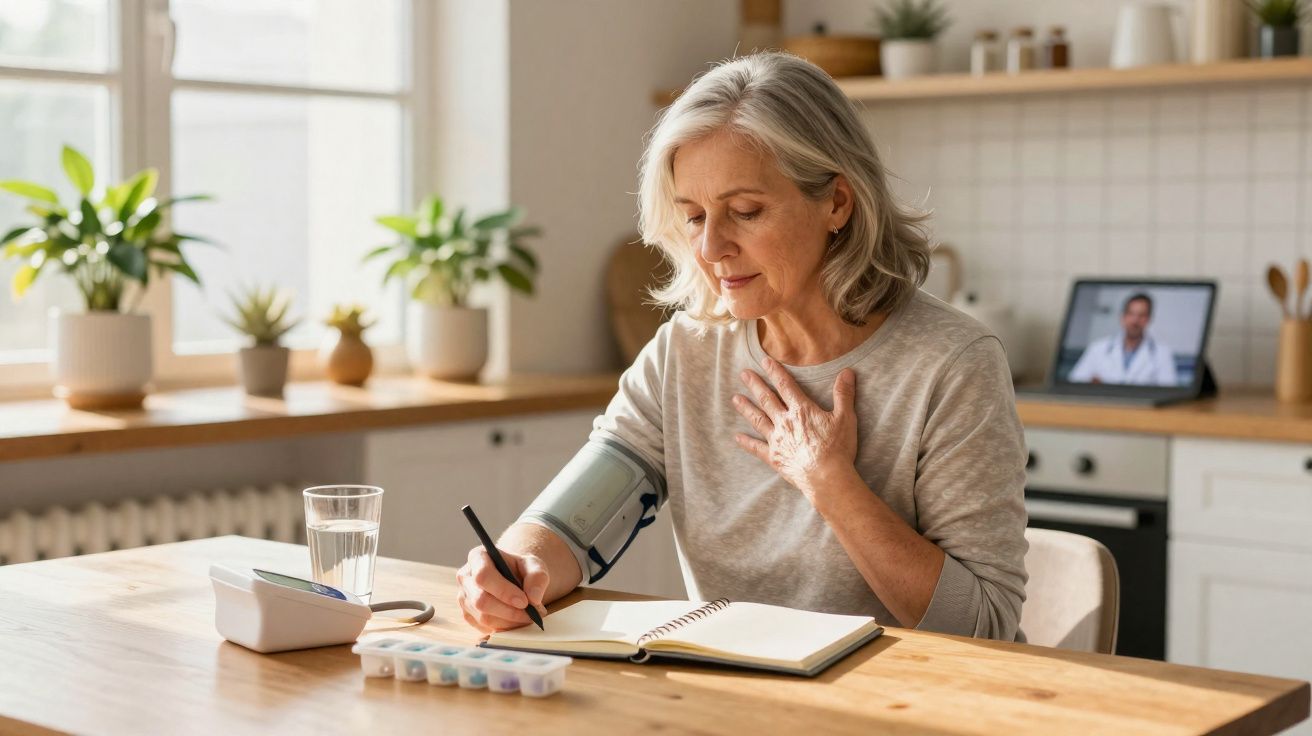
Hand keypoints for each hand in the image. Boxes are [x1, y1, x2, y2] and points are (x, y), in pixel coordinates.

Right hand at [455, 546, 548, 632]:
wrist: (513, 579)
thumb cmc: (520, 570)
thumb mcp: (533, 565)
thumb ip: (537, 577)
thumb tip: (533, 598)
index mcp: (478, 557)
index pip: (483, 575)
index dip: (503, 591)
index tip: (524, 601)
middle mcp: (466, 577)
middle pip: (481, 600)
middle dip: (509, 611)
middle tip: (531, 614)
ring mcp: (464, 597)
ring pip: (483, 617)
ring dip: (510, 622)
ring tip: (528, 617)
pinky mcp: (467, 615)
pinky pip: (484, 627)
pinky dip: (504, 628)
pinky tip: (517, 621)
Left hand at [732, 357, 858, 502]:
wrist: (826, 477)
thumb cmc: (837, 448)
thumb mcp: (845, 418)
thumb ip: (843, 394)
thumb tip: (847, 372)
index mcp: (802, 410)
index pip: (786, 386)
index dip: (775, 372)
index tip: (765, 361)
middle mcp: (785, 422)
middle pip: (767, 399)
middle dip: (755, 385)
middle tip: (743, 374)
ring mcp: (777, 440)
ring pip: (758, 420)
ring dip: (746, 408)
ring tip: (735, 399)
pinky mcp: (774, 458)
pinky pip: (756, 448)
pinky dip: (746, 442)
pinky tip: (737, 437)